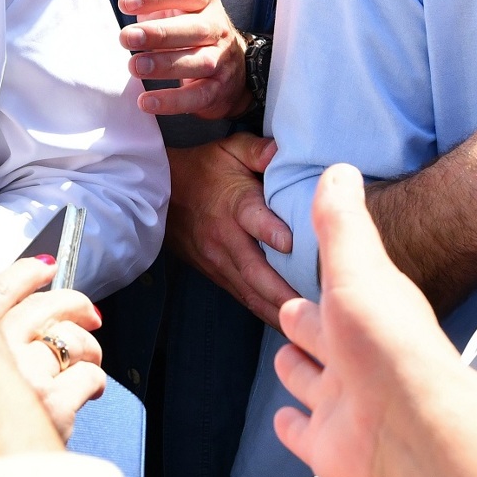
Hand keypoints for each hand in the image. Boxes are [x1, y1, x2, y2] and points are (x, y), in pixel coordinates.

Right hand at [0, 256, 105, 439]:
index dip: (26, 275)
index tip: (45, 268)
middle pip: (43, 308)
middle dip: (73, 304)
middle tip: (88, 312)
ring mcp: (20, 377)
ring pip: (71, 339)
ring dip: (88, 346)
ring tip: (92, 356)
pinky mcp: (50, 406)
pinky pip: (88, 376)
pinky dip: (94, 380)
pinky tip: (92, 389)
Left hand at [112, 0, 249, 118]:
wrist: (227, 65)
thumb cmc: (185, 25)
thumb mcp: (166, 1)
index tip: (124, 2)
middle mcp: (216, 27)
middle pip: (192, 29)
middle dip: (159, 34)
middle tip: (125, 37)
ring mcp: (220, 60)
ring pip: (197, 62)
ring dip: (165, 65)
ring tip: (134, 66)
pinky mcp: (217, 91)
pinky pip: (197, 97)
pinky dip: (173, 101)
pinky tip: (146, 102)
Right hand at [167, 134, 296, 322]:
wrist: (160, 194)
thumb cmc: (202, 170)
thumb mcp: (229, 150)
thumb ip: (259, 150)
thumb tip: (284, 151)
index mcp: (234, 204)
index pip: (251, 217)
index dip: (269, 229)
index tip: (289, 243)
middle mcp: (227, 238)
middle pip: (256, 270)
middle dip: (285, 291)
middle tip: (317, 305)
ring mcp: (220, 261)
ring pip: (252, 292)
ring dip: (279, 310)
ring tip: (311, 325)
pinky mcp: (218, 274)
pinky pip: (245, 298)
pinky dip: (267, 313)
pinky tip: (290, 325)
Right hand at [272, 166, 453, 476]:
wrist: (410, 430)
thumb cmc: (389, 348)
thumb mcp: (358, 268)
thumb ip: (342, 223)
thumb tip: (339, 172)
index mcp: (364, 315)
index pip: (335, 295)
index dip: (319, 285)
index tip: (304, 274)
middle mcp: (356, 360)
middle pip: (321, 339)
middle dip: (304, 326)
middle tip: (291, 313)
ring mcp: (343, 407)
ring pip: (313, 385)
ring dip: (298, 374)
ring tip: (286, 362)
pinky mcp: (328, 446)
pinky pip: (304, 434)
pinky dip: (293, 427)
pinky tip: (287, 420)